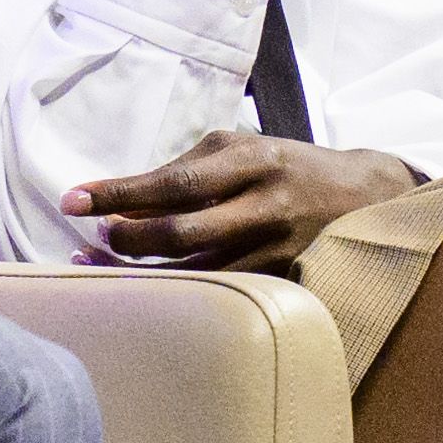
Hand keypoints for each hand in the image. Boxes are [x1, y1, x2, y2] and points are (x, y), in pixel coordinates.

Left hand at [66, 134, 420, 269]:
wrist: (369, 196)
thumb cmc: (288, 167)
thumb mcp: (245, 148)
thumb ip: (189, 169)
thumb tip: (123, 199)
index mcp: (252, 160)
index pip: (173, 183)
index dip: (119, 194)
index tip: (74, 202)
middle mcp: (266, 204)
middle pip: (181, 233)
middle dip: (126, 241)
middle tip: (92, 241)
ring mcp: (278, 249)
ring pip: (196, 274)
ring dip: (141, 274)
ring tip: (100, 266)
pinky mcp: (286, 282)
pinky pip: (221, 294)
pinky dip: (179, 292)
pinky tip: (149, 290)